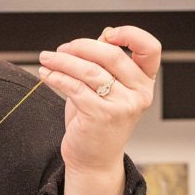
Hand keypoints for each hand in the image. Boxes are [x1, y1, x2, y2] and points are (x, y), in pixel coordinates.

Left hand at [38, 25, 159, 194]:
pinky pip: (74, 87)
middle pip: (111, 55)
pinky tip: (45, 74)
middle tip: (60, 49)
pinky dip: (56, 77)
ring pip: (88, 70)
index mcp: (144, 82)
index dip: (130, 34)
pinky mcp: (100, 115)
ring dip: (62, 61)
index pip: (149, 49)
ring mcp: (121, 105)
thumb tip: (98, 37)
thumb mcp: (105, 91)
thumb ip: (104, 65)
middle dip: (80, 47)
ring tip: (46, 59)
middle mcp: (138, 93)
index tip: (107, 33)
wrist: (93, 160)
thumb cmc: (96, 122)